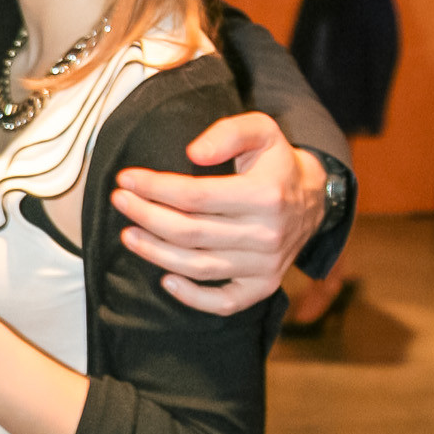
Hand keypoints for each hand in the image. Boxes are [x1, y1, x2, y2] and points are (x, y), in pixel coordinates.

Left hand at [113, 113, 326, 314]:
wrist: (314, 199)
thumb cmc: (275, 163)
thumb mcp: (262, 130)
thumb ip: (228, 132)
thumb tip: (193, 153)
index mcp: (266, 195)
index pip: (196, 196)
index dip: (155, 188)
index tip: (126, 179)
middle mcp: (267, 234)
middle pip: (191, 232)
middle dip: (146, 216)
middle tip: (120, 202)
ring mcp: (266, 266)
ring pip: (199, 266)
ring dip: (156, 253)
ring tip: (128, 235)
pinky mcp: (264, 287)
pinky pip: (224, 303)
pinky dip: (192, 297)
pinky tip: (166, 280)